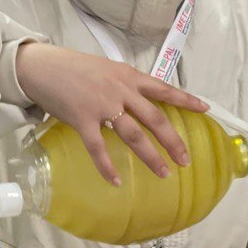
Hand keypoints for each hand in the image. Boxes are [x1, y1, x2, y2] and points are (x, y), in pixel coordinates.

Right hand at [15, 43, 209, 184]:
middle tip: (186, 160)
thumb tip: (140, 100)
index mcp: (129, 76)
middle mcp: (121, 90)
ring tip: (164, 173)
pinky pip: (98, 148)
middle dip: (173, 141)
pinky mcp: (82, 120)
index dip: (185, 99)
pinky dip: (107, 166)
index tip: (205, 109)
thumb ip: (125, 84)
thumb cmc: (73, 68)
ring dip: (151, 157)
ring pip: (134, 136)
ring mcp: (103, 106)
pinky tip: (116, 181)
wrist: (42, 66)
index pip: (164, 89)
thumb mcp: (107, 69)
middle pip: (155, 119)